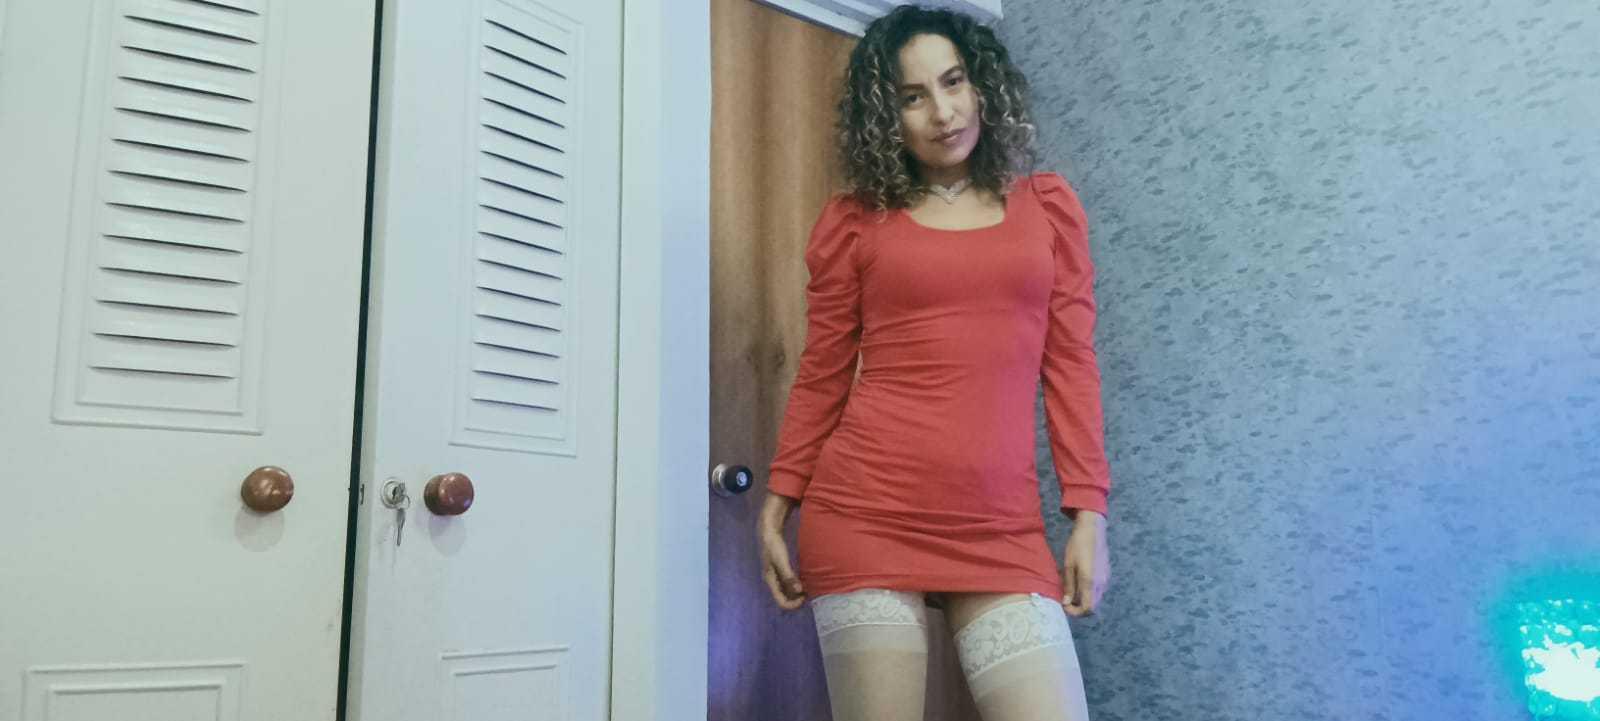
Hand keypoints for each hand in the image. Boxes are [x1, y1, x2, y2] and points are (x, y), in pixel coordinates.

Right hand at [758, 493, 806, 610]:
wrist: (768, 532)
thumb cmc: (773, 545)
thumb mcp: (781, 560)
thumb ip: (788, 576)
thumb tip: (799, 590)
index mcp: (770, 581)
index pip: (781, 601)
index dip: (793, 604)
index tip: (805, 597)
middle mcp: (772, 581)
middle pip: (784, 598)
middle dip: (796, 599)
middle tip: (809, 593)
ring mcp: (775, 577)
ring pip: (786, 592)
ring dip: (797, 593)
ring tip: (809, 588)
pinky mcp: (779, 570)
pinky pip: (788, 584)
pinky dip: (796, 585)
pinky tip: (804, 580)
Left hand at [1061, 510, 1107, 616]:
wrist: (1093, 530)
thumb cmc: (1077, 546)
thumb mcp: (1068, 565)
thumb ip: (1069, 586)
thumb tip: (1066, 602)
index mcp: (1090, 582)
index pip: (1087, 609)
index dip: (1076, 612)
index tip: (1065, 606)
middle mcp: (1101, 584)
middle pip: (1093, 607)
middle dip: (1079, 608)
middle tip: (1067, 600)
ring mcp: (1106, 579)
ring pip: (1096, 599)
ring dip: (1084, 600)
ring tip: (1071, 590)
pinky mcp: (1107, 575)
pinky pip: (1098, 590)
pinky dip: (1089, 592)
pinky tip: (1080, 582)